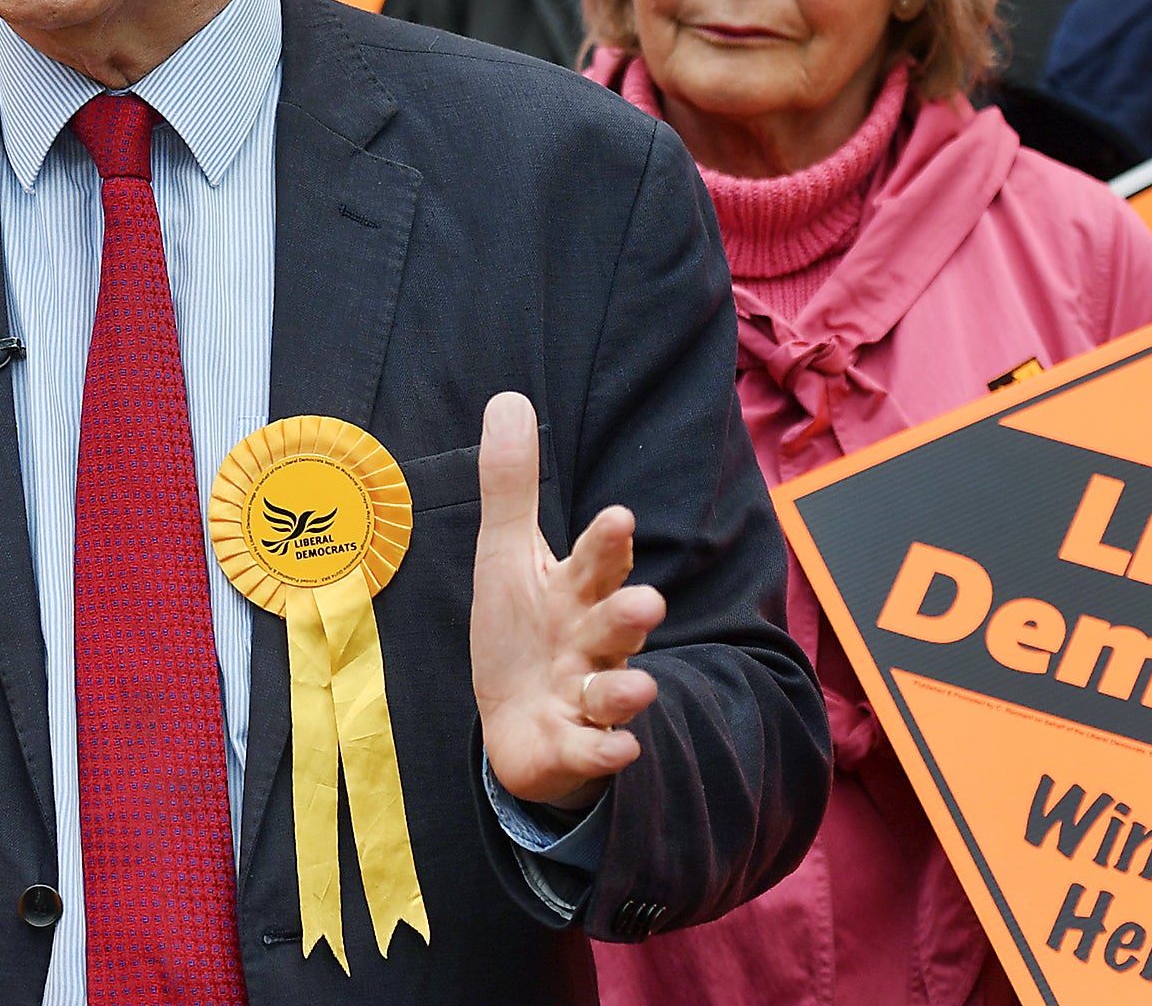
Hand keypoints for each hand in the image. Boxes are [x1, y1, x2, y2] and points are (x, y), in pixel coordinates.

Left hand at [471, 393, 665, 810]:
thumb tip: (507, 399)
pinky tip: (615, 749)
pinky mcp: (573, 745)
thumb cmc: (522, 630)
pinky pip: (594, 750)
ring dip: (626, 690)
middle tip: (645, 602)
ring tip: (636, 686)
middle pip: (613, 624)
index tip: (618, 517)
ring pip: (612, 690)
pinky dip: (604, 751)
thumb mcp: (507, 554)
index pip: (593, 562)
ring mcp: (584, 697)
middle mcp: (589, 642)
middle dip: (628, 613)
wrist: (518, 723)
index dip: (606, 543)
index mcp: (573, 593)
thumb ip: (511, 485)